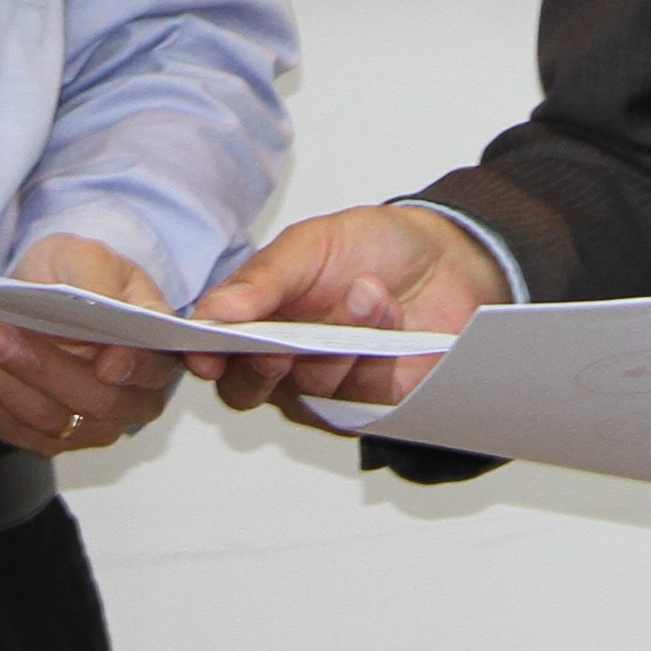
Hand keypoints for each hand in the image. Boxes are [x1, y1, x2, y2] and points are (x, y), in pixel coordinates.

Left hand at [0, 232, 178, 456]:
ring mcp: (88, 428)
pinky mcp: (45, 437)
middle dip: (40, 367)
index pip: (154, 368)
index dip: (133, 367)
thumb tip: (103, 307)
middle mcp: (129, 402)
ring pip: (45, 418)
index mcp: (157, 354)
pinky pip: (11, 423)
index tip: (107, 362)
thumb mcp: (92, 258)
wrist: (49, 294)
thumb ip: (101, 281)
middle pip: (92, 401)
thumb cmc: (80, 275)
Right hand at [189, 201, 507, 416]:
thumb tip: (214, 311)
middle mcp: (282, 360)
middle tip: (285, 345)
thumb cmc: (371, 246)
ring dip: (339, 344)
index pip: (211, 349)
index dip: (203, 354)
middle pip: (246, 389)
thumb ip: (262, 279)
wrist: (448, 257)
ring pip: (309, 391)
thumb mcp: (311, 244)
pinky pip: (361, 398)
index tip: (206, 352)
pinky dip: (377, 357)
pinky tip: (391, 318)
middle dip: (265, 366)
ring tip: (368, 293)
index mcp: (254, 316)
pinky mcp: (369, 405)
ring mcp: (325, 386)